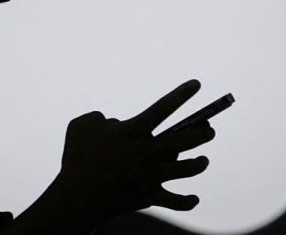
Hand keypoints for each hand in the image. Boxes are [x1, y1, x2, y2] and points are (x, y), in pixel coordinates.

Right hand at [52, 80, 216, 219]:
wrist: (77, 196)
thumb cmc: (77, 158)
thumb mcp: (81, 125)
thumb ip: (99, 117)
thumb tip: (113, 124)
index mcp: (134, 131)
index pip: (164, 107)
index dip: (182, 94)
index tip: (197, 84)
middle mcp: (149, 151)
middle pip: (186, 139)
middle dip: (203, 133)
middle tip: (209, 130)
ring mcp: (152, 175)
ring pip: (187, 168)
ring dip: (199, 163)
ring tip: (203, 160)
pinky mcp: (149, 196)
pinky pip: (174, 201)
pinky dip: (186, 201)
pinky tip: (194, 199)